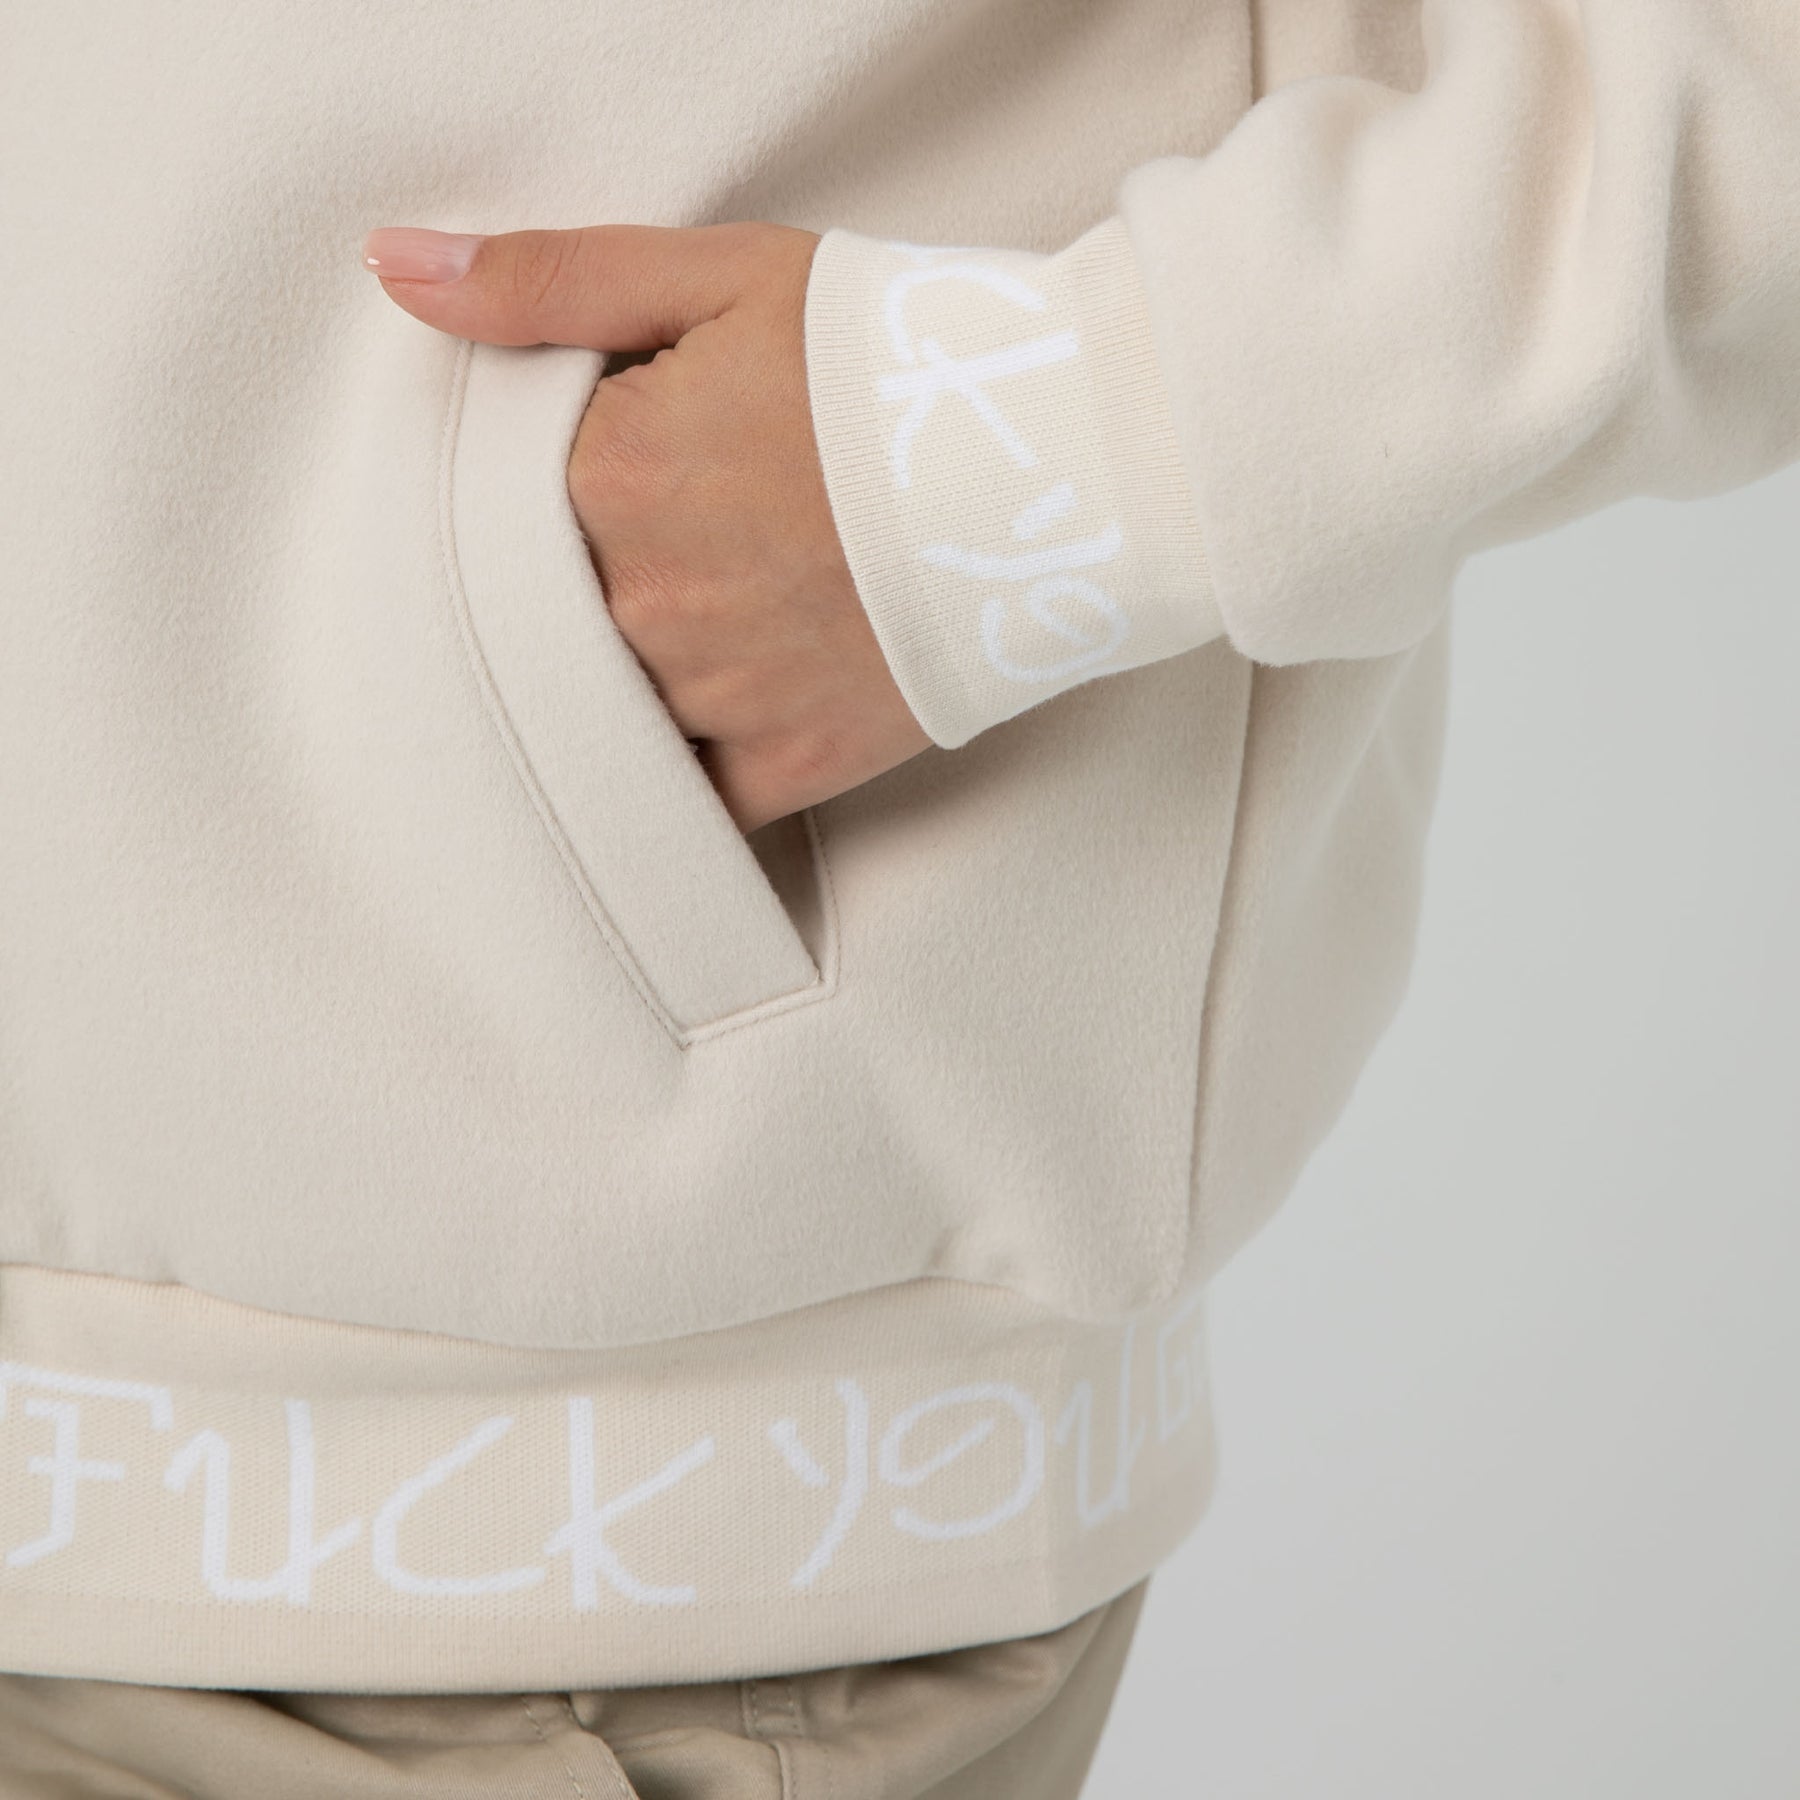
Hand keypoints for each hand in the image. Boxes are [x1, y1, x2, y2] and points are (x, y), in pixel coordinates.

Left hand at [363, 220, 931, 831]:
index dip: (560, 481)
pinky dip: (683, 774)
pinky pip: (690, 801)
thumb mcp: (721, 276)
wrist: (1066, 462)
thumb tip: (395, 270)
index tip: (621, 467)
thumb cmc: (899, 358)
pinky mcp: (789, 765)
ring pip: (609, 708)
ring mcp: (716, 697)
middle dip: (596, 576)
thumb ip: (548, 281)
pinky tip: (710, 723)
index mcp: (611, 476)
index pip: (508, 499)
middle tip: (684, 535)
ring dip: (635, 670)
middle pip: (554, 610)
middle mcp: (646, 602)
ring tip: (717, 607)